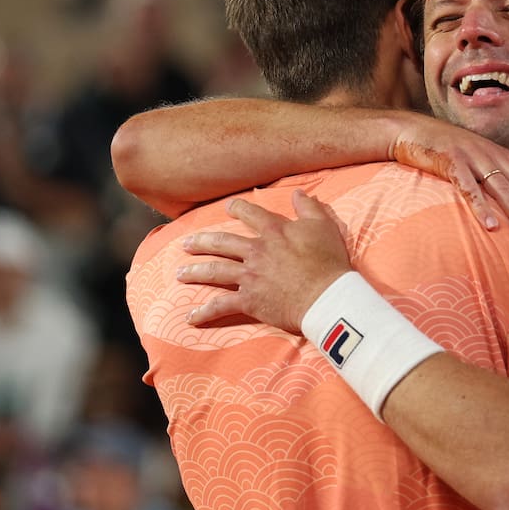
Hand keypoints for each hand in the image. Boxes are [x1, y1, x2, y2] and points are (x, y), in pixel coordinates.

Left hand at [177, 191, 351, 330]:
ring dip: (195, 271)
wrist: (326, 295)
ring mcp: (249, 276)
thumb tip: (298, 193)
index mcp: (274, 232)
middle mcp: (256, 250)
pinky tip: (191, 317)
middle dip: (202, 242)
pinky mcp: (249, 300)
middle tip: (186, 243)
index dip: (238, 209)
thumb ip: (309, 207)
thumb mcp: (323, 226)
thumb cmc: (328, 261)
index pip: (251, 214)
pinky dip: (205, 312)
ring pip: (215, 270)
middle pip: (222, 242)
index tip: (228, 207)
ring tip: (180, 273)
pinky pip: (221, 305)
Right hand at [390, 116, 508, 243]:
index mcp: (502, 155)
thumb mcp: (476, 162)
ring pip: (502, 188)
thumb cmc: (444, 153)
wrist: (410, 130)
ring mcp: (472, 157)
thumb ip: (494, 179)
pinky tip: (490, 226)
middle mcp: (493, 154)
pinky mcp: (450, 162)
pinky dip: (481, 207)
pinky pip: (468, 187)